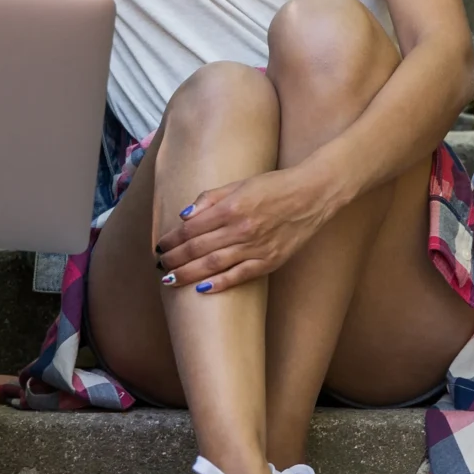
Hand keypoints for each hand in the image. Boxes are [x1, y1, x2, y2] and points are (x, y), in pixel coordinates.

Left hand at [154, 165, 345, 292]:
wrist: (313, 194)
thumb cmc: (275, 186)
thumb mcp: (240, 183)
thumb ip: (210, 198)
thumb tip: (184, 216)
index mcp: (232, 207)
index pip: (192, 228)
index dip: (173, 239)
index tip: (160, 245)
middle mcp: (242, 228)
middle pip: (198, 248)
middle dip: (175, 259)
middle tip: (160, 266)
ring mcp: (257, 247)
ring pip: (214, 265)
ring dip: (189, 274)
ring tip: (171, 280)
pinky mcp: (270, 260)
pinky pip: (240, 275)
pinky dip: (220, 284)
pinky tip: (203, 289)